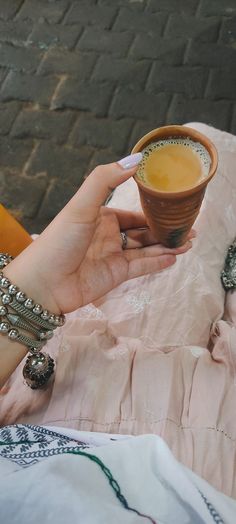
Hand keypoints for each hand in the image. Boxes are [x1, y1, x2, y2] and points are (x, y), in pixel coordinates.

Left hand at [4, 159, 193, 314]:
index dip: (153, 211)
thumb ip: (106, 179)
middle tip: (189, 227)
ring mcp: (113, 257)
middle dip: (165, 230)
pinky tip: (174, 257)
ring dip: (167, 246)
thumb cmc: (59, 240)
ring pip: (147, 250)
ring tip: (189, 241)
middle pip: (143, 232)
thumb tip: (136, 159)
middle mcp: (109, 236)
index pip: (133, 213)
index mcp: (101, 217)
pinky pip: (142, 268)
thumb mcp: (82, 205)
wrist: (44, 282)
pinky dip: (158, 263)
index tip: (173, 207)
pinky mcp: (116, 276)